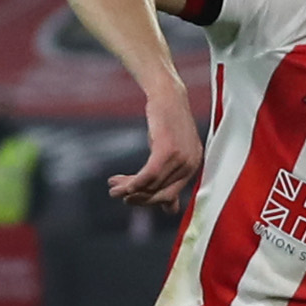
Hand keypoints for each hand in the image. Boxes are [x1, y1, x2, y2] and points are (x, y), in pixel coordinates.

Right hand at [109, 90, 201, 208]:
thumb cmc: (166, 122)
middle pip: (160, 193)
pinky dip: (133, 183)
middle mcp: (191, 164)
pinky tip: (120, 183)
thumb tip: (171, 211)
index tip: (129, 199)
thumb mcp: (170, 153)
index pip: (169, 196)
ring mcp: (181, 158)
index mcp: (193, 167)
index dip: (147, 201)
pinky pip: (148, 175)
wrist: (167, 94)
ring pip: (151, 184)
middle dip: (137, 198)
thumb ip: (170, 179)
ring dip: (128, 188)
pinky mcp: (168, 150)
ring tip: (112, 187)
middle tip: (117, 194)